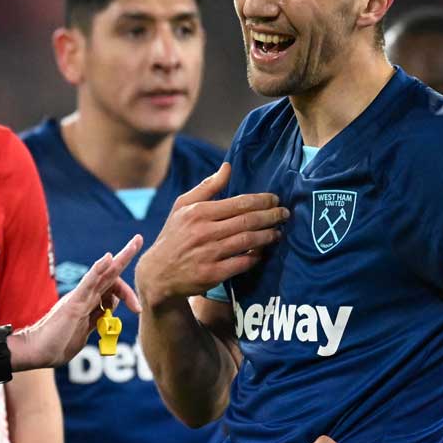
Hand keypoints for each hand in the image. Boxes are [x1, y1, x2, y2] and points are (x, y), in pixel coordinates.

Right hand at [14, 235, 143, 368]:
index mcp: (89, 303)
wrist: (37, 350)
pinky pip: (88, 283)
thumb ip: (96, 321)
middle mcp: (85, 296)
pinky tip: (108, 258)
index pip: (112, 290)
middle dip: (126, 257)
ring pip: (103, 274)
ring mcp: (80, 298)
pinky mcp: (74, 303)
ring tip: (133, 243)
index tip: (138, 309)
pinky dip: (98, 269)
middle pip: (110, 275)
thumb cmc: (57, 344)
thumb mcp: (84, 332)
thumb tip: (108, 315)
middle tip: (138, 239)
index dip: (127, 294)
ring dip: (120, 258)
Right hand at [135, 163, 286, 305]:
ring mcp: (209, 254)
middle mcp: (203, 232)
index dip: (262, 200)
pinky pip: (242, 263)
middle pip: (247, 221)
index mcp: (198, 212)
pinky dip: (256, 256)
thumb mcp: (182, 206)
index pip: (239, 203)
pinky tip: (262, 251)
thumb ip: (207, 187)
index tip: (275, 199)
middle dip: (271, 216)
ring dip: (268, 236)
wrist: (158, 274)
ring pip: (248, 241)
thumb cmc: (174, 236)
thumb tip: (227, 168)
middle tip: (284, 214)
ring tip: (278, 232)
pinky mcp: (213, 274)